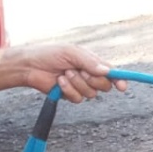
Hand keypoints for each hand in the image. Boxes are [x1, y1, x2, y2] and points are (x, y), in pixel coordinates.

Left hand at [11, 44, 127, 102]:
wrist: (29, 66)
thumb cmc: (49, 54)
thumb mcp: (71, 52)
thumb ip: (90, 62)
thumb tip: (106, 71)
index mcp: (93, 64)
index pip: (112, 74)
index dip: (120, 80)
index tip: (122, 87)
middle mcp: (90, 76)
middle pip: (105, 86)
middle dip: (93, 80)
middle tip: (80, 71)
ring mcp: (81, 87)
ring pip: (92, 93)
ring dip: (77, 83)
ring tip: (65, 74)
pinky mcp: (71, 95)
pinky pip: (78, 99)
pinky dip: (68, 90)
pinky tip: (59, 82)